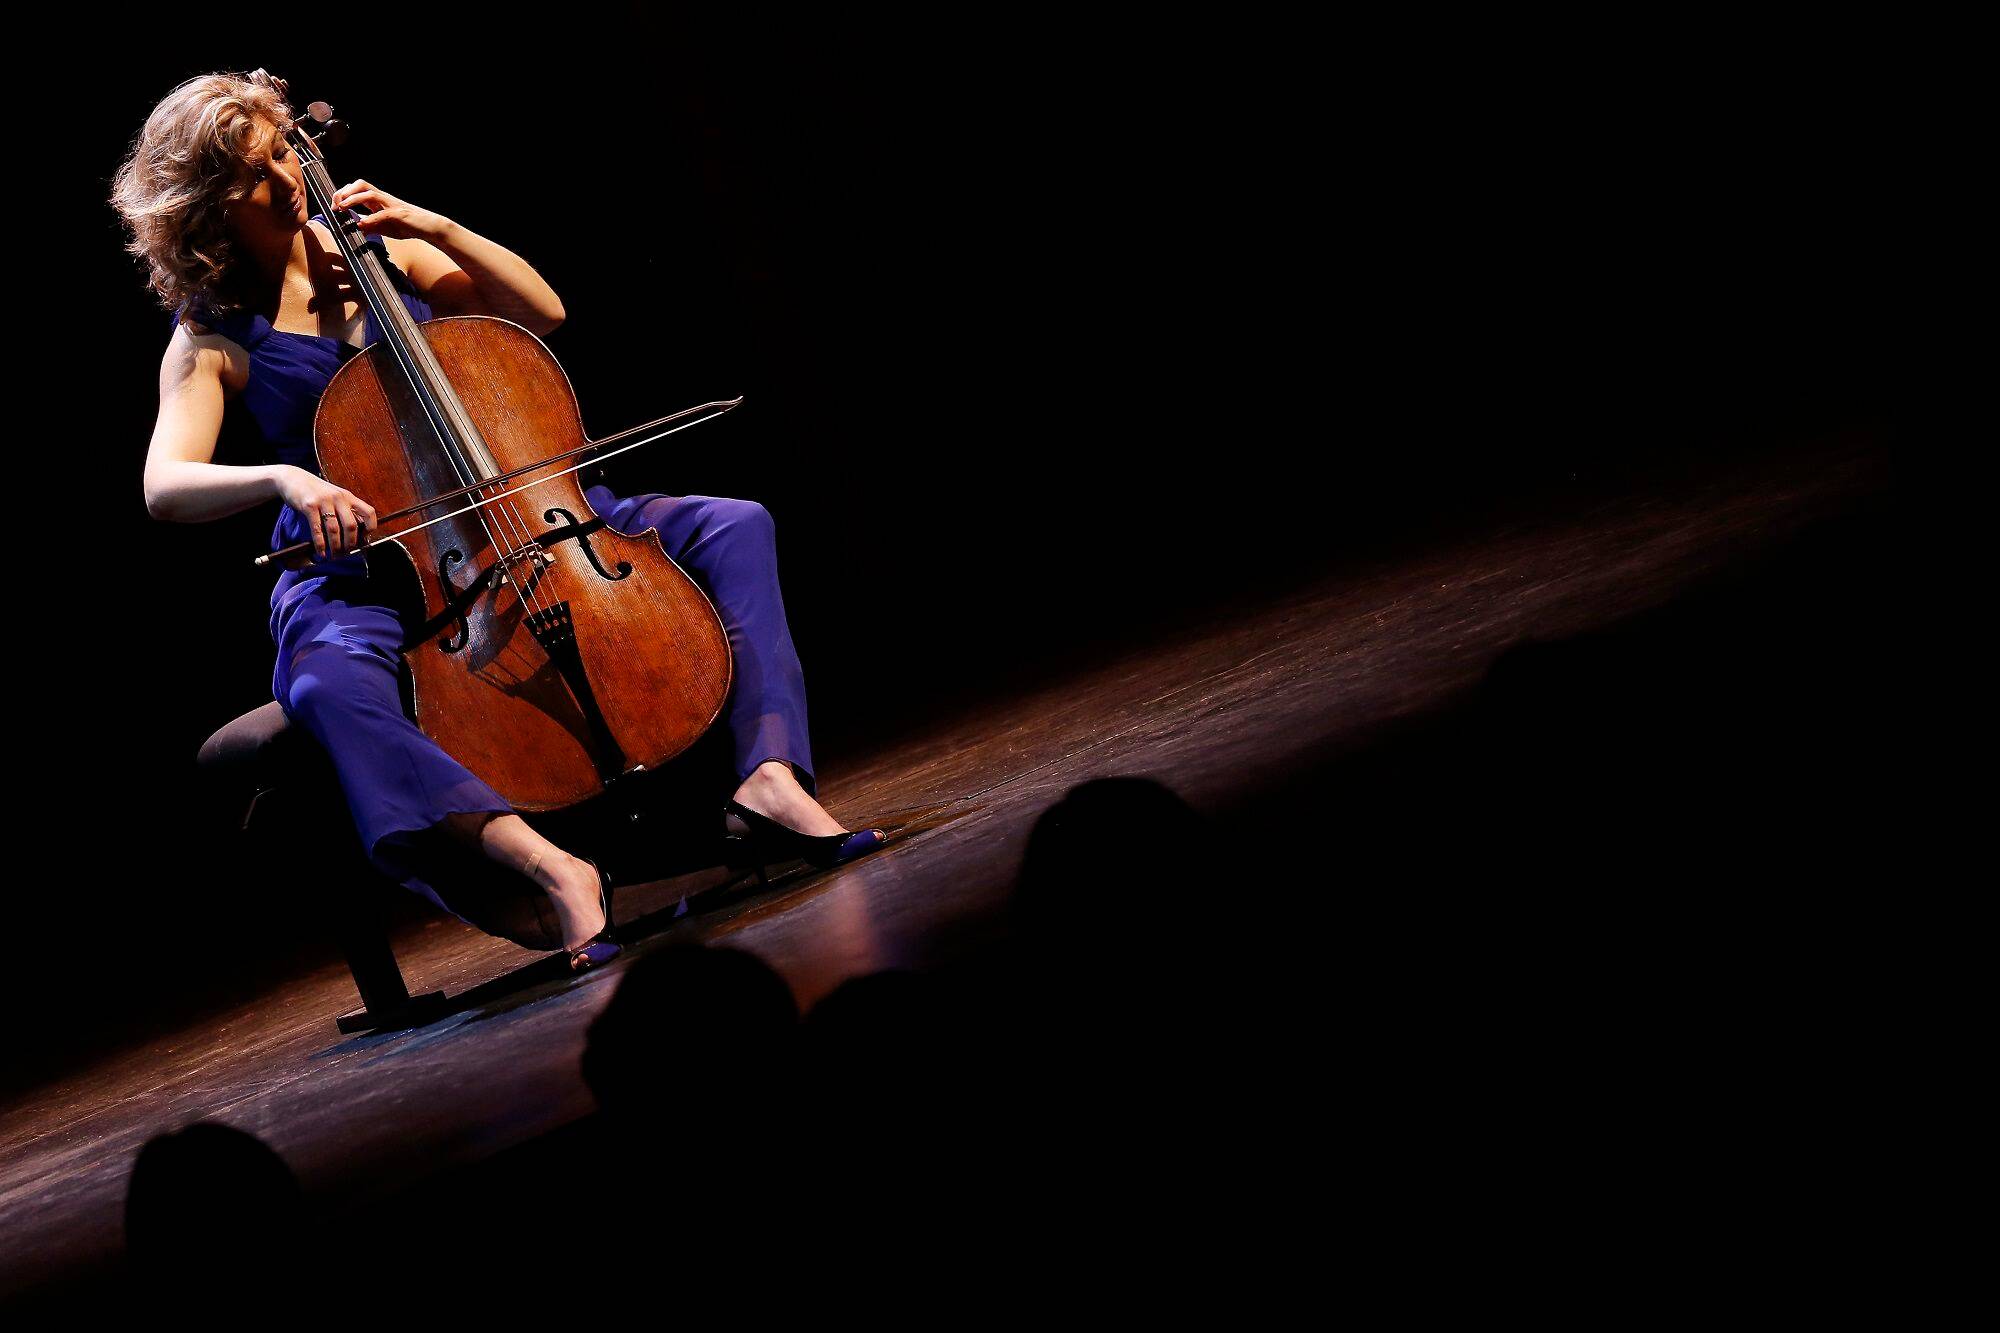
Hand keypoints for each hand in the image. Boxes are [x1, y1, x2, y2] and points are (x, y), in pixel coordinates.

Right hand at [277, 465, 378, 558]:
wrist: (293, 478)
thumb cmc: (315, 491)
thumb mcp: (334, 496)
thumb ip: (344, 510)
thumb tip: (354, 534)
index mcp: (348, 496)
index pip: (369, 512)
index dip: (370, 527)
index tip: (364, 539)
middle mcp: (338, 498)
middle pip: (351, 525)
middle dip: (350, 543)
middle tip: (346, 553)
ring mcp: (324, 501)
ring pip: (334, 529)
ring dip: (335, 546)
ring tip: (334, 555)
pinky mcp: (309, 506)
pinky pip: (317, 529)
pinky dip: (320, 544)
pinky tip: (321, 552)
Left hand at [329, 179, 454, 243]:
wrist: (429, 227)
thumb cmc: (408, 226)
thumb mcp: (384, 227)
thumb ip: (370, 226)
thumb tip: (356, 228)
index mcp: (379, 200)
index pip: (357, 189)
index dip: (343, 194)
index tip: (334, 206)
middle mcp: (383, 198)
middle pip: (361, 184)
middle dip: (345, 192)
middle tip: (336, 205)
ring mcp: (391, 204)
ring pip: (369, 193)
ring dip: (353, 199)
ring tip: (342, 208)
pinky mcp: (399, 214)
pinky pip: (382, 214)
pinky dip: (370, 218)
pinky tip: (362, 224)